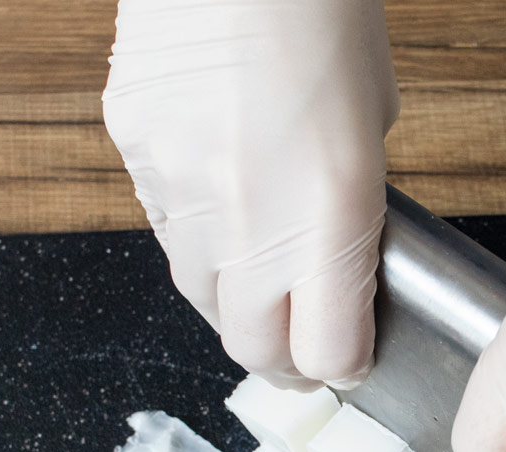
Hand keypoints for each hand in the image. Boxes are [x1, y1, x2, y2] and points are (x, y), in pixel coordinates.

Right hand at [103, 0, 398, 387]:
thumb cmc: (320, 17)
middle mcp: (248, 223)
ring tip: (263, 274)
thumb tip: (338, 255)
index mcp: (329, 218)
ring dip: (235, 298)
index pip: (327, 352)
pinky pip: (163, 227)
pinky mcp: (134, 158)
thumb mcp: (371, 127)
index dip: (342, 363)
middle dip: (283, 355)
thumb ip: (353, 205)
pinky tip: (221, 196)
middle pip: (253, 346)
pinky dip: (194, 233)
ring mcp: (180, 196)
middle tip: (304, 343)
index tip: (351, 355)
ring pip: (199, 294)